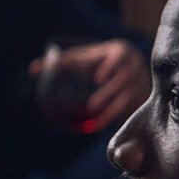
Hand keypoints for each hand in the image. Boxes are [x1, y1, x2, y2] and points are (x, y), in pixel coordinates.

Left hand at [29, 38, 150, 132]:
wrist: (137, 68)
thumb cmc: (104, 61)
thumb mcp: (89, 58)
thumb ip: (65, 62)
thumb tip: (32, 69)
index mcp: (119, 51)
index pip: (116, 58)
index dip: (109, 67)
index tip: (98, 78)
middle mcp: (134, 64)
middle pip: (123, 79)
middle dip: (109, 93)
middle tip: (92, 106)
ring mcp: (142, 82)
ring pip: (129, 97)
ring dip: (113, 110)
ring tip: (98, 122)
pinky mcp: (145, 97)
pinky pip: (133, 109)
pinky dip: (120, 119)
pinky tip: (106, 127)